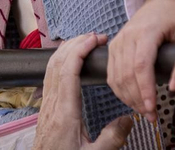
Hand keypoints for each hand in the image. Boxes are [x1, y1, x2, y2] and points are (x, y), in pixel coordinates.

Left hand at [33, 34, 134, 149]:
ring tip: (85, 43)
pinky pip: (50, 76)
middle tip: (95, 37)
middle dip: (76, 43)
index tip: (96, 39)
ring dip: (67, 50)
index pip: (69, 69)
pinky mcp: (45, 109)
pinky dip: (60, 61)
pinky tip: (70, 62)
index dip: (81, 49)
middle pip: (58, 61)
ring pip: (51, 67)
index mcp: (65, 112)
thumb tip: (129, 119)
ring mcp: (47, 105)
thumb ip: (112, 138)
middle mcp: (53, 104)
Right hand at [107, 0, 174, 114]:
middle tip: (152, 117)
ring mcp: (118, 41)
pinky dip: (120, 91)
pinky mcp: (113, 47)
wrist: (157, 1)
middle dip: (138, 99)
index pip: (142, 64)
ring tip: (145, 112)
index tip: (152, 107)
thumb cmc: (174, 15)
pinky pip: (112, 74)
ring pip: (117, 77)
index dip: (145, 88)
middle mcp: (128, 36)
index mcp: (147, 31)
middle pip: (127, 74)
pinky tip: (132, 101)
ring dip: (129, 98)